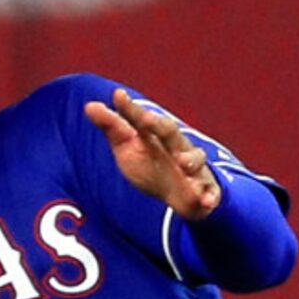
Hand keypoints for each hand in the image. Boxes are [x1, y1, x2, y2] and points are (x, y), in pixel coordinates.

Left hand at [84, 87, 220, 219]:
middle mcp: (176, 146)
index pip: (141, 120)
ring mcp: (193, 167)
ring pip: (196, 159)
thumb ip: (112, 128)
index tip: (118, 96)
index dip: (130, 110)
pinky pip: (209, 192)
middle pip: (170, 132)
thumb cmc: (151, 164)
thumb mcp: (127, 148)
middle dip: (159, 126)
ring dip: (191, 159)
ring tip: (183, 162)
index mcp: (155, 135)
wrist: (180, 196)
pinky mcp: (205, 188)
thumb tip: (89, 105)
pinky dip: (209, 196)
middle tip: (145, 119)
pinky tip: (205, 202)